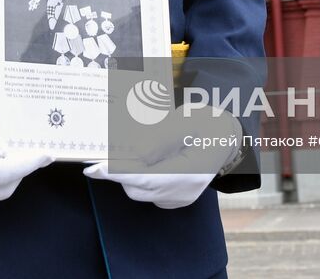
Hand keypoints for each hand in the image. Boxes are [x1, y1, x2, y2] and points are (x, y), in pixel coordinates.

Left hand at [84, 108, 240, 209]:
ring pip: (140, 191)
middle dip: (116, 172)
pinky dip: (135, 178)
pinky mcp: (174, 199)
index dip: (120, 174)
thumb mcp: (188, 119)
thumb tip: (136, 153)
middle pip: (141, 188)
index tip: (95, 168)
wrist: (224, 138)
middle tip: (96, 156)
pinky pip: (147, 192)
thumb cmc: (206, 123)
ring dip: (125, 174)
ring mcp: (181, 198)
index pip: (149, 178)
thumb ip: (162, 136)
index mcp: (194, 170)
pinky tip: (132, 162)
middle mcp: (187, 191)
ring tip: (115, 155)